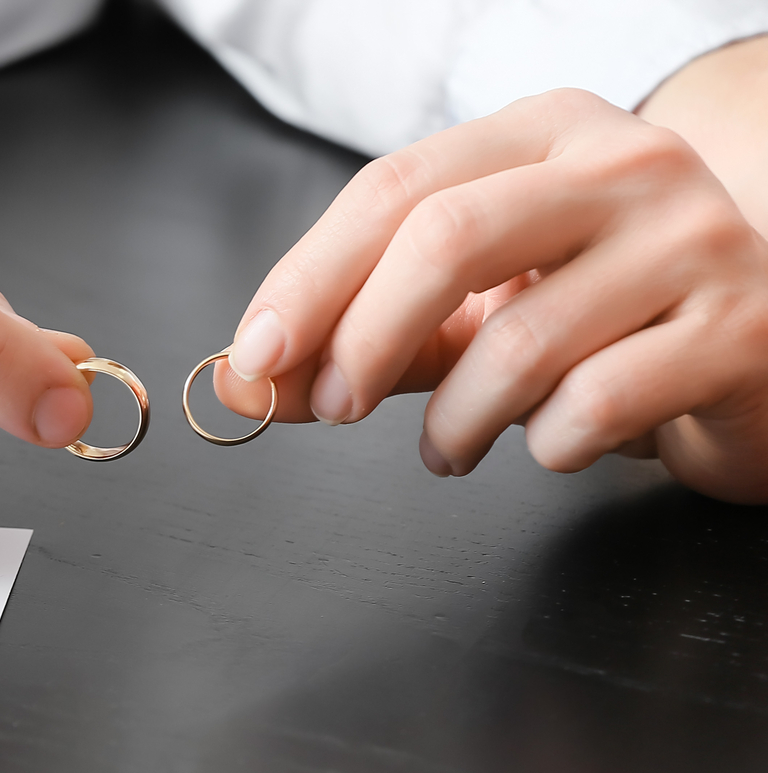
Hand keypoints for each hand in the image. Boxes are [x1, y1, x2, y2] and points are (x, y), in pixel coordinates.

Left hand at [215, 86, 767, 502]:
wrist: (761, 356)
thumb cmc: (607, 325)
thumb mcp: (482, 309)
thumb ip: (370, 337)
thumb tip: (248, 381)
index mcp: (547, 132)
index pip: (396, 189)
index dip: (308, 279)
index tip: (253, 357)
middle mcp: (626, 165)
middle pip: (447, 239)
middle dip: (364, 340)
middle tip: (334, 406)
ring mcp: (692, 241)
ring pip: (519, 342)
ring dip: (455, 422)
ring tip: (449, 447)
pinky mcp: (737, 330)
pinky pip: (595, 405)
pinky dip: (545, 447)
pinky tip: (550, 444)